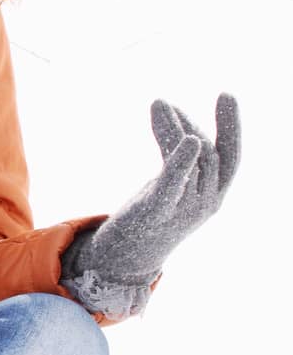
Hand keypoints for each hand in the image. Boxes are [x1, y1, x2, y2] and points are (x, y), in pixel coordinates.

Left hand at [63, 93, 240, 288]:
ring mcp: (184, 210)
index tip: (226, 95)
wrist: (123, 259)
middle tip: (166, 104)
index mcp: (211, 197)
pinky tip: (187, 140)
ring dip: (173, 129)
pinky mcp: (158, 213)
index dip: (231, 126)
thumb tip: (175, 121)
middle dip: (191, 123)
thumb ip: (176, 159)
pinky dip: (182, 161)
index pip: (230, 157)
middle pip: (207, 154)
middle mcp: (205, 204)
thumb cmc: (147, 219)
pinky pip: (174, 183)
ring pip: (189, 160)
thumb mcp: (169, 186)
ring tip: (157, 106)